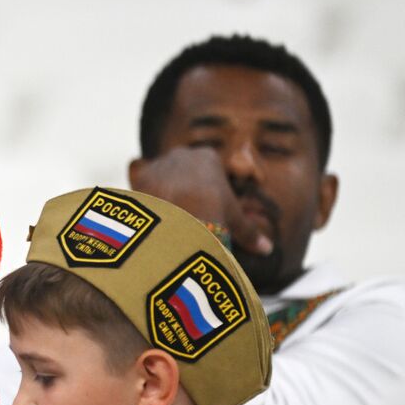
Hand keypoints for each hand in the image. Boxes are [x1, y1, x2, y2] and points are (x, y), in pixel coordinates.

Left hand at [128, 147, 271, 255]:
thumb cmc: (211, 216)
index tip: (207, 208)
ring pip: (162, 176)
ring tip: (167, 217)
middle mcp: (181, 154)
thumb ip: (248, 233)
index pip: (210, 170)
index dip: (210, 190)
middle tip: (185, 214)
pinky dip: (146, 198)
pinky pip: (142, 185)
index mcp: (208, 157)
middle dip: (185, 188)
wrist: (174, 220)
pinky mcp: (138, 178)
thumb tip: (267, 249)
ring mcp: (158, 163)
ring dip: (164, 192)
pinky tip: (150, 214)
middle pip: (184, 170)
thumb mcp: (232, 224)